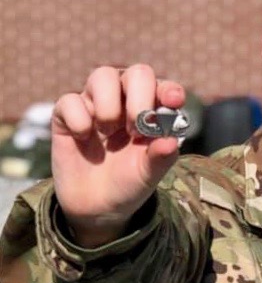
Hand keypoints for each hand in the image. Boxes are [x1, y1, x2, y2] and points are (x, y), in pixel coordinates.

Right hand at [51, 64, 184, 246]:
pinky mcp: (67, 115)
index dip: (168, 90)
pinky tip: (84, 139)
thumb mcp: (149, 176)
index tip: (172, 101)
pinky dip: (79, 119)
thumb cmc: (129, 185)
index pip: (162, 87)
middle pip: (136, 73)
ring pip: (102, 75)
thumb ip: (161, 158)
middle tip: (135, 129)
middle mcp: (125, 102)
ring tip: (109, 133)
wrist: (97, 209)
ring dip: (109, 105)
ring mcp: (95, 105)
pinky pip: (70, 100)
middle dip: (139, 98)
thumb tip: (171, 141)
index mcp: (151, 113)